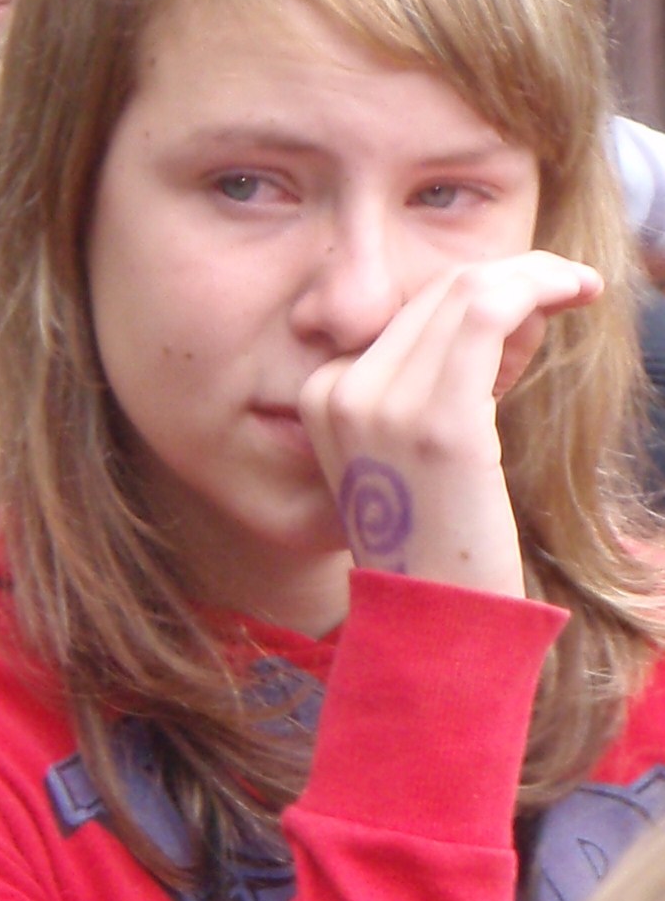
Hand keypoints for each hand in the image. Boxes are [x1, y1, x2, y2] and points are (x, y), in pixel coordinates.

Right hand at [298, 250, 601, 597]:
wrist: (436, 623)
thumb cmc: (445, 541)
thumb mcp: (420, 448)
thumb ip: (446, 378)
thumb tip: (510, 310)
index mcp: (322, 395)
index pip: (406, 310)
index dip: (480, 301)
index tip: (533, 327)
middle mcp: (338, 392)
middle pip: (434, 292)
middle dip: (513, 281)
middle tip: (570, 296)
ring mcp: (380, 405)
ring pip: (464, 291)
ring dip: (534, 278)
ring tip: (578, 293)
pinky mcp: (437, 422)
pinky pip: (487, 312)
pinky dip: (538, 284)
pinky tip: (576, 291)